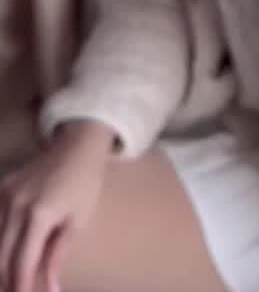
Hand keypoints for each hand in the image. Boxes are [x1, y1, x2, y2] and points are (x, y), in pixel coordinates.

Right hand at [0, 121, 113, 291]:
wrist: (77, 147)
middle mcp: (17, 205)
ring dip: (1, 264)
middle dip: (7, 280)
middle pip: (2, 256)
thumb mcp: (78, 223)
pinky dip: (0, 242)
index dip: (20, 287)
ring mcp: (6, 195)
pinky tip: (7, 254)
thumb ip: (58, 256)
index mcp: (39, 214)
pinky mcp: (3, 188)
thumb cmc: (84, 185)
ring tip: (9, 281)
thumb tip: (51, 288)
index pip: (22, 262)